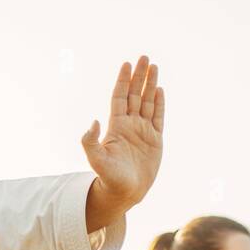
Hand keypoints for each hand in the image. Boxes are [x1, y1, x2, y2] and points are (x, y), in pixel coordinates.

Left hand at [81, 55, 163, 226]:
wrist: (125, 192)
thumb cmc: (108, 177)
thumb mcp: (96, 159)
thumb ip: (90, 141)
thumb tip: (93, 122)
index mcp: (116, 126)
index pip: (120, 97)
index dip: (123, 80)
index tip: (126, 64)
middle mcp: (129, 125)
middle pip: (134, 94)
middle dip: (139, 76)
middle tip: (144, 57)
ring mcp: (143, 131)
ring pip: (147, 102)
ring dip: (150, 85)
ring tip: (153, 67)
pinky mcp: (155, 140)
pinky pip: (158, 117)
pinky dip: (159, 104)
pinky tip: (159, 90)